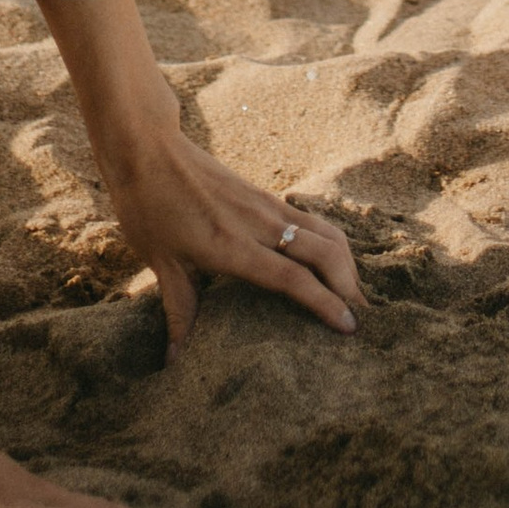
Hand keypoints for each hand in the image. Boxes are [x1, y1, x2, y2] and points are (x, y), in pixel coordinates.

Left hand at [102, 127, 363, 356]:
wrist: (147, 146)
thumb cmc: (147, 205)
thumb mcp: (160, 262)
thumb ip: (179, 311)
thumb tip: (174, 361)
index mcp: (231, 246)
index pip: (293, 278)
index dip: (325, 304)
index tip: (349, 328)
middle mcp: (258, 224)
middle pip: (325, 252)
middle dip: (350, 285)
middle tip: (361, 317)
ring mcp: (266, 206)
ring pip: (325, 232)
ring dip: (346, 263)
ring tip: (353, 293)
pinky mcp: (265, 195)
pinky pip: (311, 220)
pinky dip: (330, 242)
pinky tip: (330, 261)